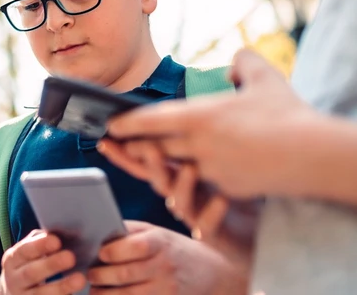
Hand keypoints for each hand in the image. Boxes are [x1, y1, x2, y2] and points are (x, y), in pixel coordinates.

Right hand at [0, 230, 86, 294]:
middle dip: (51, 265)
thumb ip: (39, 242)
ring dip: (61, 287)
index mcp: (12, 260)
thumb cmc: (27, 266)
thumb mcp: (27, 254)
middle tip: (71, 257)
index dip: (39, 246)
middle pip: (31, 273)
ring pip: (40, 294)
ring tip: (80, 279)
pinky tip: (75, 294)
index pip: (24, 251)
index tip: (57, 241)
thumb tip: (61, 231)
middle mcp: (13, 280)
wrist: (12, 294)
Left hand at [88, 221, 247, 294]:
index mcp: (160, 243)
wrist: (214, 273)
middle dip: (100, 276)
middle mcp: (165, 267)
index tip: (100, 253)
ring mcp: (167, 290)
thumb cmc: (174, 249)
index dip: (113, 251)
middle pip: (125, 275)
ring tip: (95, 291)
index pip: (135, 247)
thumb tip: (95, 232)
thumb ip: (129, 231)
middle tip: (89, 275)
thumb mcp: (158, 233)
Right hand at [98, 137, 258, 270]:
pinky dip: (212, 211)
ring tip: (190, 168)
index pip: (143, 163)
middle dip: (151, 163)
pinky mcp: (211, 232)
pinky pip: (207, 224)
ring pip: (178, 201)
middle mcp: (179, 195)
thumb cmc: (231, 195)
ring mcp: (193, 214)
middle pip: (157, 179)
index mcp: (175, 176)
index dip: (123, 154)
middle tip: (150, 146)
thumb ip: (185, 148)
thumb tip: (168, 120)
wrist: (250, 235)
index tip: (106, 141)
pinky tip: (221, 198)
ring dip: (181, 185)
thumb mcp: (207, 165)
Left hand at [103, 49, 321, 198]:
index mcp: (201, 117)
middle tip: (119, 144)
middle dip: (137, 147)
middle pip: (157, 148)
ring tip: (149, 157)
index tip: (111, 124)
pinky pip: (202, 183)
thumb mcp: (264, 76)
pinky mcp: (228, 189)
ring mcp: (213, 170)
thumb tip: (232, 65)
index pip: (152, 121)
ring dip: (162, 164)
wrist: (314, 156)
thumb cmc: (288, 113)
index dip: (129, 123)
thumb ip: (244, 62)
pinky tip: (189, 175)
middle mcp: (200, 146)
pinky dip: (192, 178)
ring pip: (177, 168)